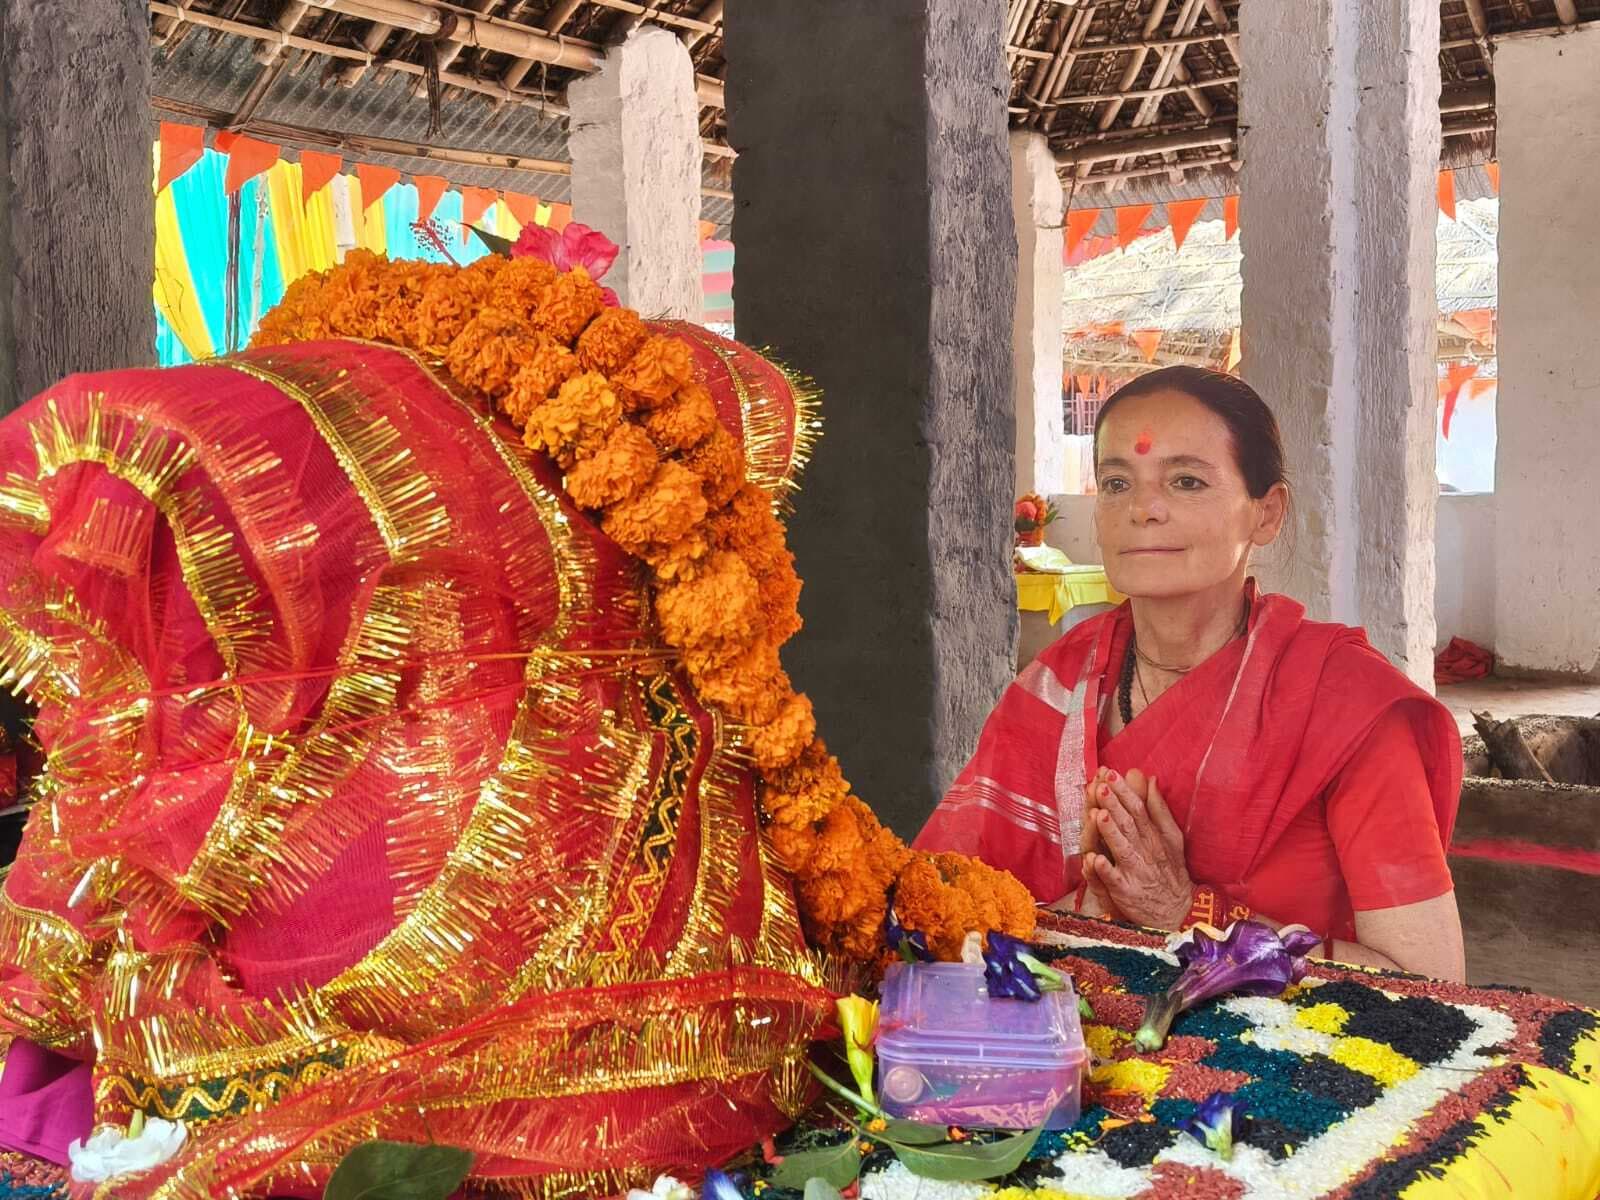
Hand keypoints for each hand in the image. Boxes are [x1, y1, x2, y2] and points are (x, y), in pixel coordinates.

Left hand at [1082, 769, 1191, 929]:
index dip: (1124, 793)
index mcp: (1154, 837)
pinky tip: (1095, 860)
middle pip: (1129, 826)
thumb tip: (1151, 779)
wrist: (1178, 911)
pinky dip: (1106, 871)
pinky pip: (1114, 881)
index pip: (1139, 810)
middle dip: (1114, 806)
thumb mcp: (1172, 838)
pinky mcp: (1127, 893)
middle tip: (1101, 787)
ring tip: (1099, 816)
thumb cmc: (1170, 871)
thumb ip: (1159, 810)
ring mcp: (1135, 873)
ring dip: (1110, 834)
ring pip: (1122, 850)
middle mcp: (1145, 853)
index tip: (1111, 774)